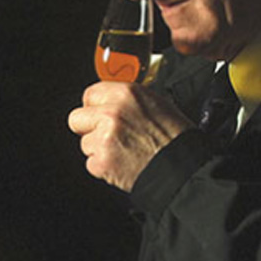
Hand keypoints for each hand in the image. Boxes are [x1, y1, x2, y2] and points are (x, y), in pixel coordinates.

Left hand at [67, 82, 193, 190]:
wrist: (183, 167)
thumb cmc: (175, 137)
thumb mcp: (156, 103)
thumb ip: (127, 100)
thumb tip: (110, 101)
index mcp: (125, 93)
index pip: (90, 94)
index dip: (95, 107)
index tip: (101, 115)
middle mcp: (112, 113)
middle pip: (77, 118)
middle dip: (89, 128)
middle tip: (108, 136)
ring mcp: (104, 138)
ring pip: (85, 143)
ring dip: (99, 149)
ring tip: (124, 151)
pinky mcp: (101, 162)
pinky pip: (91, 164)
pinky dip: (104, 167)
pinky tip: (123, 164)